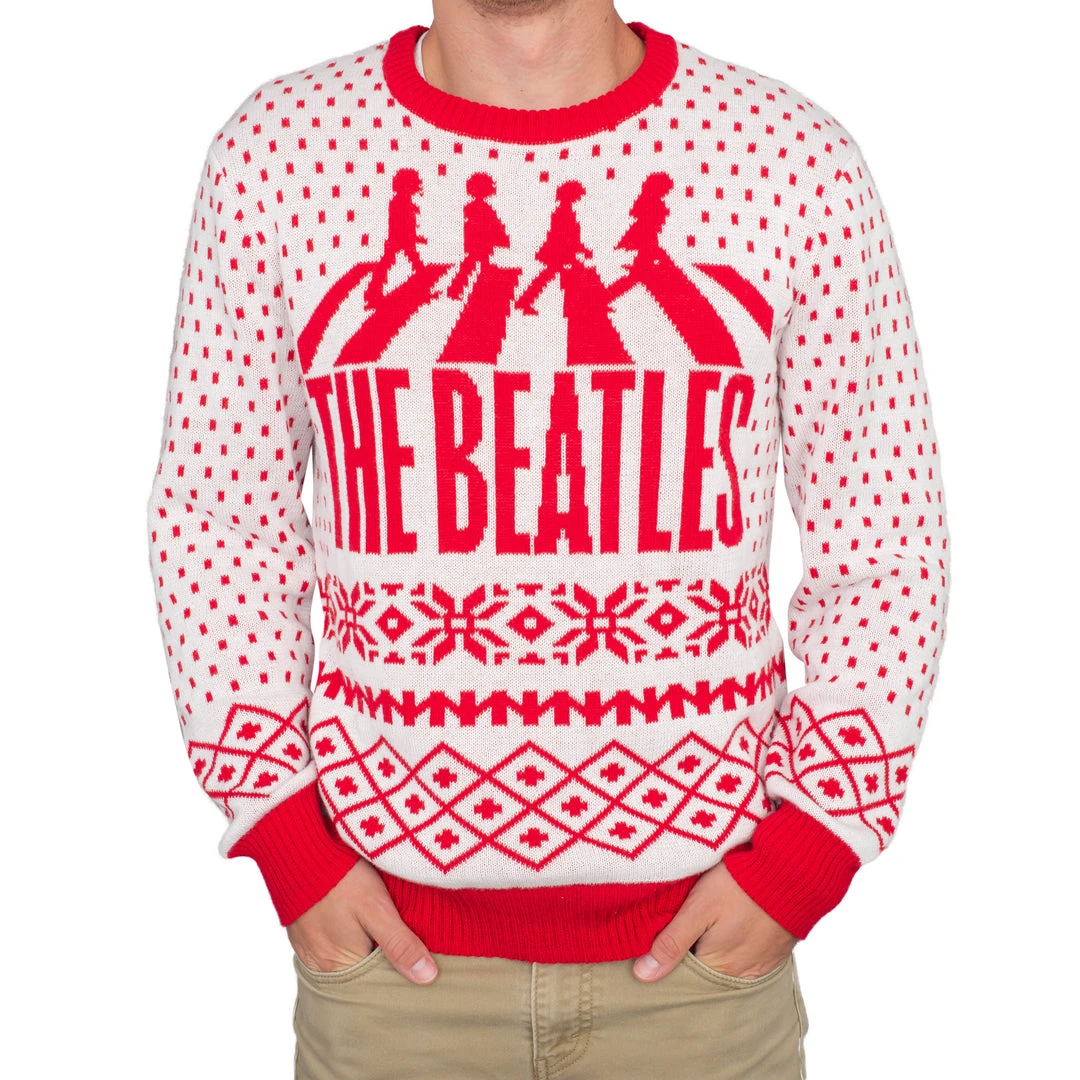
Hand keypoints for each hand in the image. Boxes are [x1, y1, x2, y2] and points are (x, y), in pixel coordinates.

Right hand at [286, 857, 438, 983]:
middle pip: (362, 975)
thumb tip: (427, 978)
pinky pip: (332, 948)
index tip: (421, 960)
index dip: (401, 973)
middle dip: (384, 963)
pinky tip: (361, 924)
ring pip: (348, 961)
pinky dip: (350, 941)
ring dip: (367, 950)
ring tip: (385, 931)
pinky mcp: (304, 934)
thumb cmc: (340, 878)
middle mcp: (320, 966)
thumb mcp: (377, 908)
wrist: (301, 851)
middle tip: (408, 942)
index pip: (377, 985)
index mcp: (339, 966)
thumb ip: (400, 944)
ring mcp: (309, 950)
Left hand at [633, 861, 796, 981]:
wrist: (792, 871)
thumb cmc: (741, 885)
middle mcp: (741, 974)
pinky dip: (734, 945)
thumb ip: (672, 942)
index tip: (659, 936)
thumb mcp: (699, 908)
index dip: (668, 955)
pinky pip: (747, 958)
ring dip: (713, 948)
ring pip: (725, 964)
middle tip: (684, 922)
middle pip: (705, 970)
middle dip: (690, 952)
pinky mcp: (775, 952)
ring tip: (706, 922)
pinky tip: (729, 924)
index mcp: (719, 967)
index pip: (683, 974)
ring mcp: (761, 965)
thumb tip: (643, 975)